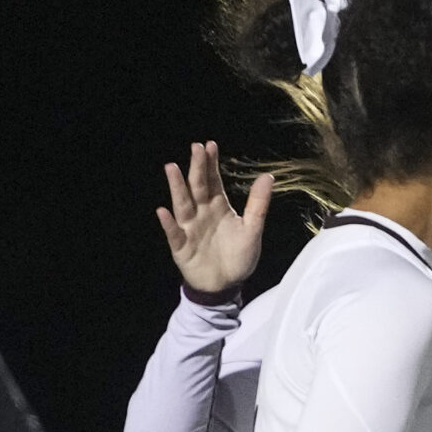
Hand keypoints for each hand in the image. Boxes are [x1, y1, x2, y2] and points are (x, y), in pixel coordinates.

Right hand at [156, 141, 270, 295]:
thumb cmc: (239, 257)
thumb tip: (268, 176)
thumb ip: (258, 204)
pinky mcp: (181, 247)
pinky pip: (174, 234)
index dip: (211, 164)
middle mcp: (201, 213)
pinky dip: (168, 223)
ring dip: (176, 187)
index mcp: (219, 207)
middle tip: (196, 148)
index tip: (210, 145)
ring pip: (182, 204)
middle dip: (196, 168)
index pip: (213, 181)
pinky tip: (163, 212)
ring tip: (171, 168)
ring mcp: (189, 228)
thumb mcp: (253, 229)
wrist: (226, 286)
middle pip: (197, 187)